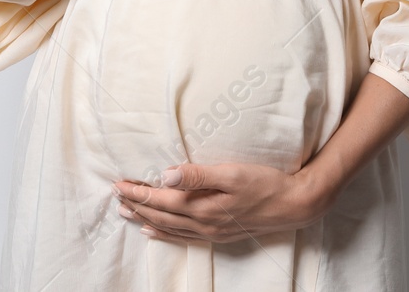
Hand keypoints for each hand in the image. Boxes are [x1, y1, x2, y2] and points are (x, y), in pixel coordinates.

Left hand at [112, 162, 332, 244]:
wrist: (293, 204)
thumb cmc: (265, 183)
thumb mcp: (232, 172)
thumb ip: (198, 174)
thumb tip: (166, 174)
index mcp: (202, 206)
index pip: (160, 199)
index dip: (138, 192)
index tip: (118, 183)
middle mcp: (202, 223)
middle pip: (160, 214)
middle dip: (136, 204)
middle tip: (115, 194)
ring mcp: (210, 231)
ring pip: (168, 227)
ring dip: (145, 218)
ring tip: (126, 212)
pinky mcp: (218, 233)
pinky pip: (183, 237)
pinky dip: (164, 233)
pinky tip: (154, 230)